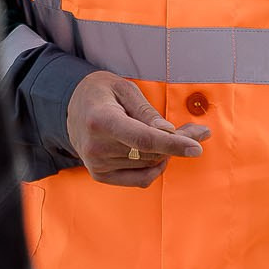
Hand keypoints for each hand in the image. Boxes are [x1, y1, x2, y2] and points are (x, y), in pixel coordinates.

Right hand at [65, 70, 209, 187]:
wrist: (72, 106)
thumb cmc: (101, 92)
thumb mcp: (124, 88)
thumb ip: (146, 111)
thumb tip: (168, 132)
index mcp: (100, 120)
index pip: (142, 138)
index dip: (172, 144)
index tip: (196, 147)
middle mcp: (96, 146)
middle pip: (150, 153)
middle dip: (177, 142)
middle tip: (194, 131)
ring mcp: (96, 164)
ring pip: (149, 165)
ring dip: (166, 153)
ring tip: (169, 135)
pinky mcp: (100, 175)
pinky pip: (140, 179)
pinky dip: (155, 168)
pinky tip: (158, 154)